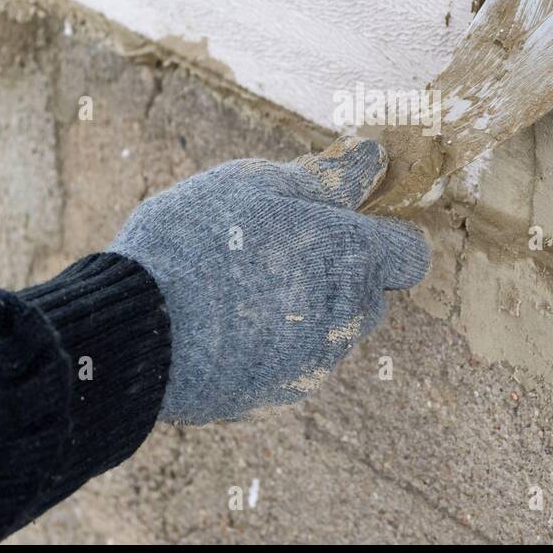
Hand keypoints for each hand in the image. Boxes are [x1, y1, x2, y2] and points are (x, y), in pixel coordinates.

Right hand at [109, 137, 429, 423]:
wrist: (142, 329)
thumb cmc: (201, 241)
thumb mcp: (259, 183)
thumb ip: (326, 177)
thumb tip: (370, 157)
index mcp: (353, 255)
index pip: (410, 254)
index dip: (385, 236)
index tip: (348, 224)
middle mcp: (349, 314)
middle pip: (370, 293)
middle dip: (341, 273)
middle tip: (282, 250)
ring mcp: (316, 361)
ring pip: (334, 330)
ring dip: (308, 308)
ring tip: (247, 287)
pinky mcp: (279, 395)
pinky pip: (293, 362)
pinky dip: (274, 343)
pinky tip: (228, 324)